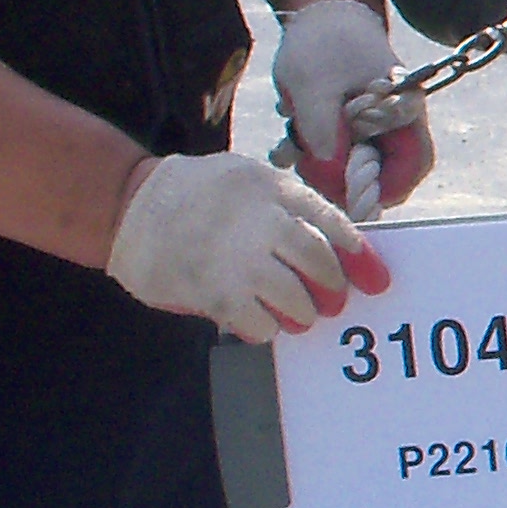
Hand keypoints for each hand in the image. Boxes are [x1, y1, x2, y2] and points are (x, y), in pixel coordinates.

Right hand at [105, 151, 387, 341]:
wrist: (130, 203)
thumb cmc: (200, 195)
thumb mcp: (249, 180)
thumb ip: (289, 207)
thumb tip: (339, 249)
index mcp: (271, 187)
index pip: (331, 221)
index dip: (359, 255)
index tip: (376, 279)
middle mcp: (258, 219)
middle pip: (318, 259)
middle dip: (333, 285)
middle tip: (335, 301)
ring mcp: (234, 255)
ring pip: (293, 294)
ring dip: (304, 311)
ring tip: (301, 314)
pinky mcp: (210, 288)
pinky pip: (257, 320)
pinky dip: (267, 328)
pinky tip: (262, 323)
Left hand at [271, 0, 434, 210]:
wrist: (321, 12)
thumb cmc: (324, 42)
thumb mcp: (314, 84)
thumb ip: (321, 127)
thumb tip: (328, 169)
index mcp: (405, 109)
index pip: (413, 164)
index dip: (386, 188)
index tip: (345, 194)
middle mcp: (398, 121)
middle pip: (384, 171)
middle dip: (343, 178)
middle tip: (305, 171)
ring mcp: (377, 122)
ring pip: (359, 162)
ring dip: (324, 164)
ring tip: (289, 150)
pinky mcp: (357, 122)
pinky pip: (343, 149)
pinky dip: (318, 149)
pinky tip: (292, 138)